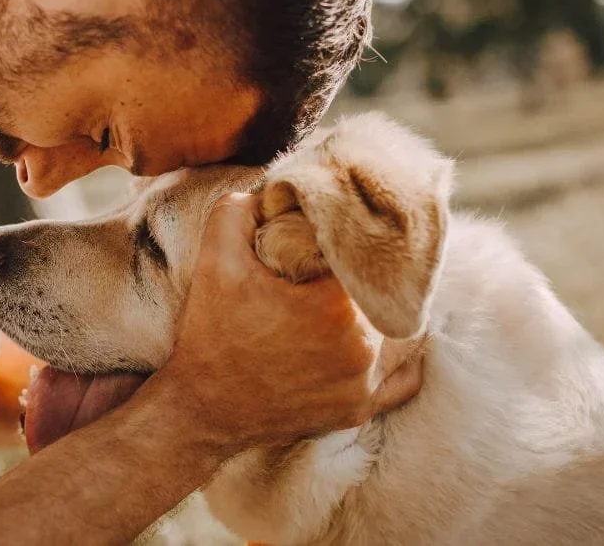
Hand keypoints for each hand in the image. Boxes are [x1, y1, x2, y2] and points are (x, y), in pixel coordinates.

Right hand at [158, 193, 422, 454]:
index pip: (367, 257)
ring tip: (361, 298)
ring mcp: (364, 384)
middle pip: (387, 293)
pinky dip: (398, 359)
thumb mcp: (215, 261)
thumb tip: (270, 192)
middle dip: (368, 277)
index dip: (353, 242)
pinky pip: (403, 380)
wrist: (200, 409)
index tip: (334, 239)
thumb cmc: (211, 335)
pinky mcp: (358, 410)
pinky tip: (379, 340)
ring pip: (401, 333)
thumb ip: (239, 210)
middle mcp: (362, 348)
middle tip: (345, 267)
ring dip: (385, 313)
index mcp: (337, 306)